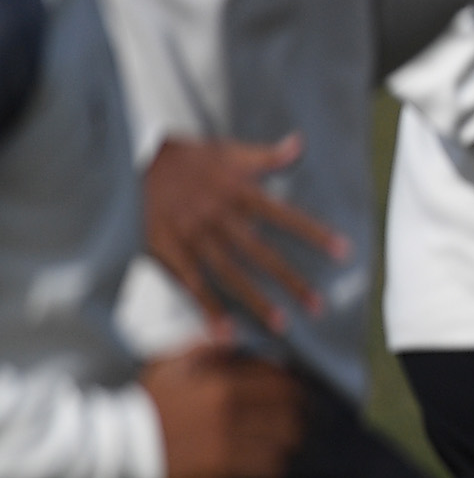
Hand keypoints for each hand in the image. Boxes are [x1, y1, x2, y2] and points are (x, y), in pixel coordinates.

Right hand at [141, 134, 343, 329]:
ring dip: (256, 300)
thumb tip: (299, 143)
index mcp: (238, 193)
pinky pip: (191, 284)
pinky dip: (208, 309)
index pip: (285, 215)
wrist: (125, 158)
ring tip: (282, 325)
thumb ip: (265, 155)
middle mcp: (220, 218)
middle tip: (319, 307)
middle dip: (291, 280)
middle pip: (262, 254)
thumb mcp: (225, 151)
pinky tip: (226, 333)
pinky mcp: (167, 250)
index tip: (344, 252)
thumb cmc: (181, 157)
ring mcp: (194, 237)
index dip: (314, 233)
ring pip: (231, 274)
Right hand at [144, 341, 300, 477]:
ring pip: (283, 439)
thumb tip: (232, 334)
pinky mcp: (222, 466)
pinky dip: (273, 465)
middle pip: (288, 410)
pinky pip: (268, 466)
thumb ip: (203, 347)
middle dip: (295, 414)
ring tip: (284, 442)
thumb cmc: (146, 404)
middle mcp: (229, 409)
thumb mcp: (169, 364)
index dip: (291, 387)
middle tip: (295, 419)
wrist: (121, 444)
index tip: (294, 393)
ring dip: (287, 441)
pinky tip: (268, 462)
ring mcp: (228, 438)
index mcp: (221, 382)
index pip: (277, 381)